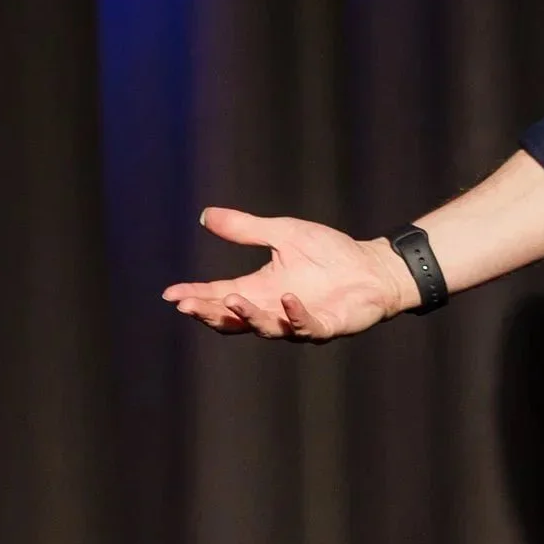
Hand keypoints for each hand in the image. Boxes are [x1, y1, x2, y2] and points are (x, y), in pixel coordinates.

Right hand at [161, 208, 422, 341]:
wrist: (372, 267)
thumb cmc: (330, 252)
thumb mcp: (283, 233)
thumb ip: (246, 229)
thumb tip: (206, 215)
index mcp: (260, 288)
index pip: (220, 295)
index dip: (196, 296)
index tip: (172, 294)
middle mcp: (274, 308)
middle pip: (233, 318)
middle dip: (209, 312)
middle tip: (188, 305)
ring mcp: (298, 320)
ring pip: (265, 327)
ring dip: (247, 316)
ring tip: (230, 301)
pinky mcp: (326, 325)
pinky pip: (307, 326)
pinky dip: (296, 316)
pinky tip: (287, 299)